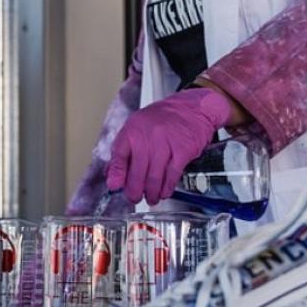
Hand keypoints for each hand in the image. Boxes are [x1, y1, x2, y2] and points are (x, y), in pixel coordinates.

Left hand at [106, 88, 231, 204]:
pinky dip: (167, 187)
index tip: (115, 187)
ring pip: (155, 176)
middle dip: (135, 190)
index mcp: (134, 129)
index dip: (117, 174)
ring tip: (151, 198)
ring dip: (152, 192)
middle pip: (137, 171)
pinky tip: (164, 192)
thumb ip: (125, 151)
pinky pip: (172, 174)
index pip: (120, 155)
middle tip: (135, 197)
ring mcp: (166, 143)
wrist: (192, 108)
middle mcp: (149, 136)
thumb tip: (114, 177)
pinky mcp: (183, 150)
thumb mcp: (138, 127)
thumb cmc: (163, 119)